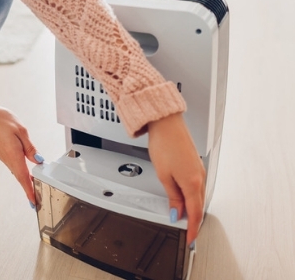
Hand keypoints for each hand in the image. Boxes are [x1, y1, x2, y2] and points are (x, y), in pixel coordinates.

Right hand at [0, 106, 42, 204]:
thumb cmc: (1, 121)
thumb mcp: (21, 131)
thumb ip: (30, 148)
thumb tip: (38, 160)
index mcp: (14, 155)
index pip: (24, 177)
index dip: (30, 190)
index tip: (34, 202)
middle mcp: (8, 160)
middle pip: (21, 178)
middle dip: (29, 189)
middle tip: (37, 200)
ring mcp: (5, 158)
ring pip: (18, 173)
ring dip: (26, 183)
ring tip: (35, 190)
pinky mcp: (4, 155)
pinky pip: (15, 168)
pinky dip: (22, 174)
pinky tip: (27, 175)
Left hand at [147, 113, 205, 245]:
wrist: (166, 123)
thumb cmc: (164, 144)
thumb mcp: (164, 176)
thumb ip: (172, 197)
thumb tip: (177, 213)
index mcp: (192, 182)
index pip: (194, 213)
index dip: (193, 229)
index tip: (190, 239)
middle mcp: (200, 177)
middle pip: (198, 206)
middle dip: (194, 221)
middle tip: (188, 233)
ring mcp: (199, 170)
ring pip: (198, 196)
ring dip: (193, 209)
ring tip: (185, 219)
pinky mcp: (195, 165)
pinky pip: (197, 187)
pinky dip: (192, 197)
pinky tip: (185, 199)